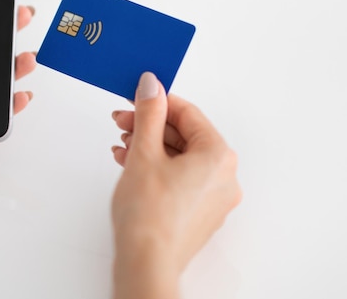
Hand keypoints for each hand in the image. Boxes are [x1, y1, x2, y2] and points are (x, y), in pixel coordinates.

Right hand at [110, 72, 241, 297]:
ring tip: (123, 146)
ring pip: (180, 158)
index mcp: (218, 156)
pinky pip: (180, 178)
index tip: (137, 97)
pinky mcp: (199, 212)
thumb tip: (152, 85)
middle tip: (123, 121)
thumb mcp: (144, 152)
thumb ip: (148, 114)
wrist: (145, 262)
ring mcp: (213, 198)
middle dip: (149, 127)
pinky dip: (157, 168)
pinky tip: (131, 165)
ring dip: (149, 147)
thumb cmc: (148, 215)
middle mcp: (224, 177)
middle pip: (184, 136)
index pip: (188, 113)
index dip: (157, 102)